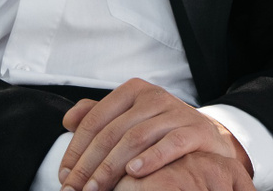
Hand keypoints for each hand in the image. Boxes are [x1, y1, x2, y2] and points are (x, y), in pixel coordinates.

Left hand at [59, 80, 250, 190]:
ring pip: (136, 138)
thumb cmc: (161, 131)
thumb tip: (68, 119)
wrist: (207, 138)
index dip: (76, 150)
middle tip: (76, 190)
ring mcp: (176, 112)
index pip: (95, 120)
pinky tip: (135, 173)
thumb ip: (99, 117)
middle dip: (89, 165)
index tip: (65, 176)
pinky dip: (151, 158)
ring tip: (97, 189)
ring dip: (112, 167)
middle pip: (112, 132)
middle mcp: (153, 96)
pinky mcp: (195, 129)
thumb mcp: (129, 119)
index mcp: (132, 91)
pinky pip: (171, 143)